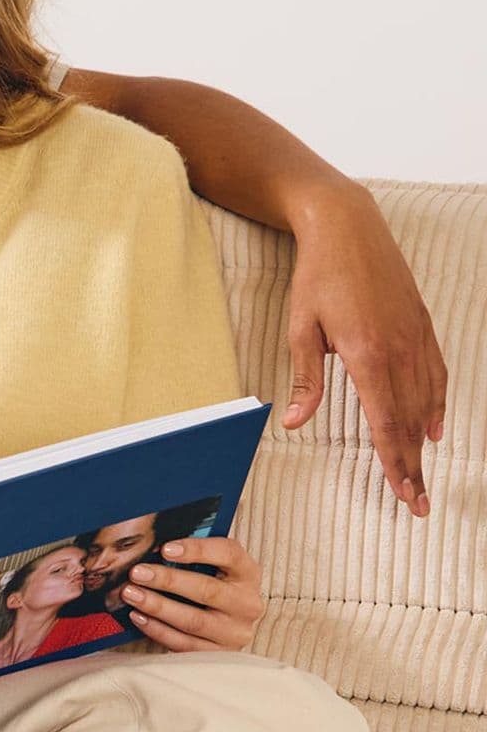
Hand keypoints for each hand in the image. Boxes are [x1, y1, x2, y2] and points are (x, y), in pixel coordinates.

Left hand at [119, 536, 263, 651]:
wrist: (230, 621)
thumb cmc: (213, 581)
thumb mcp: (212, 563)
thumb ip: (189, 553)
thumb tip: (150, 545)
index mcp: (247, 572)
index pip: (228, 554)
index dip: (197, 550)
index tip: (165, 549)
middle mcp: (247, 603)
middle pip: (207, 591)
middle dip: (168, 580)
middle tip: (137, 573)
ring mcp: (235, 632)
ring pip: (194, 621)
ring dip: (158, 607)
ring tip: (131, 594)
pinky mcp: (220, 654)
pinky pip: (186, 645)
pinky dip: (158, 630)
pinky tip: (139, 616)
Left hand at [285, 183, 446, 516]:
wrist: (347, 228)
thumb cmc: (318, 276)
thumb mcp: (301, 328)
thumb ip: (305, 379)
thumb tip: (295, 422)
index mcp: (368, 356)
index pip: (386, 424)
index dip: (395, 464)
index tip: (404, 494)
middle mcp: (400, 351)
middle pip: (409, 421)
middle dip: (413, 466)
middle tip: (418, 503)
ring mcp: (416, 337)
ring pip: (425, 402)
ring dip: (423, 441)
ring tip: (421, 473)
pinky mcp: (422, 325)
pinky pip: (435, 374)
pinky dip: (436, 404)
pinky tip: (434, 425)